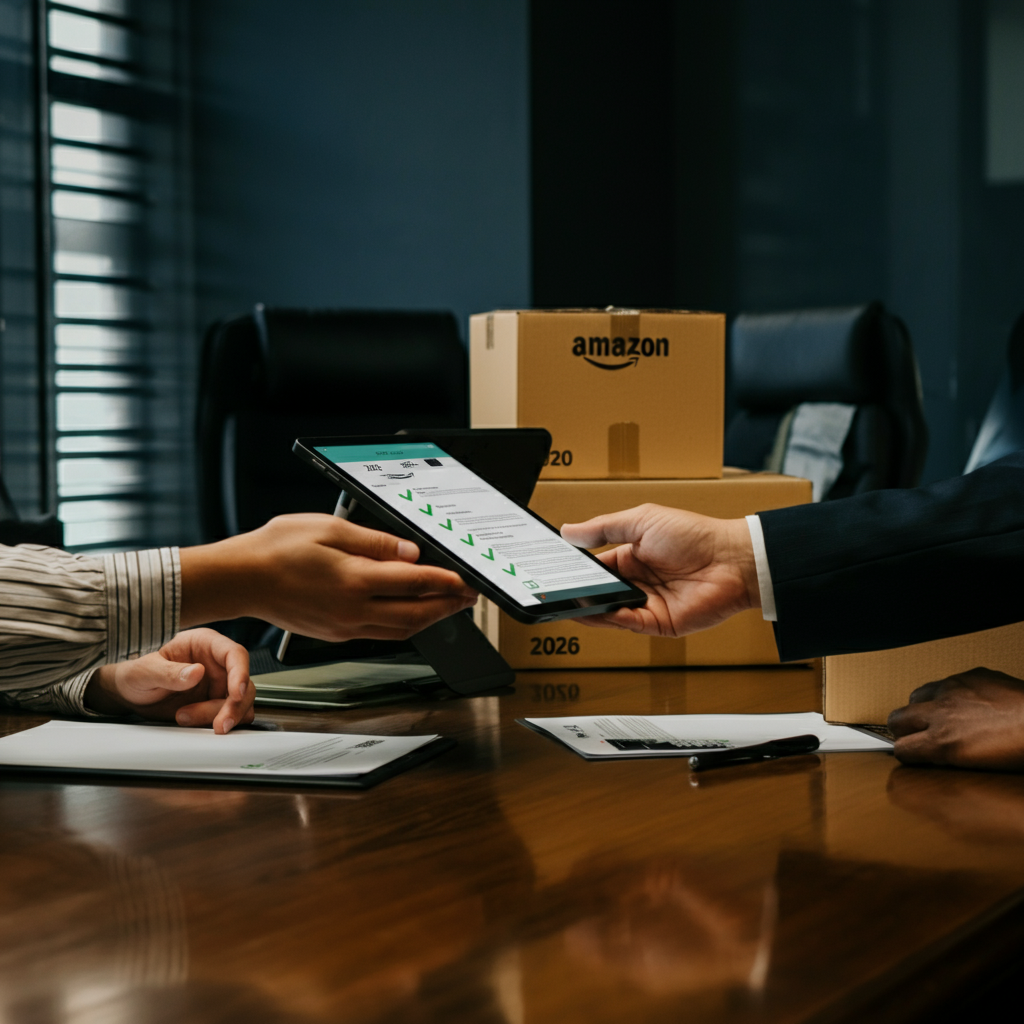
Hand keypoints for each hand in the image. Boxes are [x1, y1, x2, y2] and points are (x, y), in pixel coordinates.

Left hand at [85, 628, 254, 732]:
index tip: (235, 693)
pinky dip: (217, 723)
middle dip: (233, 706)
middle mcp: (216, 664)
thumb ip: (169, 672)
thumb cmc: (135, 674)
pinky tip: (193, 723)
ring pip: (239, 703)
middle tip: (218, 724)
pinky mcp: (215, 704)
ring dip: (219, 716)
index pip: (234, 654)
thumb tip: (197, 672)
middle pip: (243, 683)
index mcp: (204, 644)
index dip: (240, 673)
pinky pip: (229, 716)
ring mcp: (218, 685)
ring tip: (184, 718)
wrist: (129, 694)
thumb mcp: (145, 671)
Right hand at [179, 513, 477, 641]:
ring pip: (401, 630)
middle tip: (469, 598)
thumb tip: (409, 552)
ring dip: (429, 620)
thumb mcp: (329, 529)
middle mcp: (353, 610)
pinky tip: (410, 615)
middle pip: (416, 614)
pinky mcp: (335, 633)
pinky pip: (381, 634)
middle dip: (448, 606)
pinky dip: (404, 626)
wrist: (241, 580)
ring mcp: (344, 627)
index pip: (415, 583)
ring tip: (448, 607)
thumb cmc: (276, 550)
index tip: (466, 580)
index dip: (447, 582)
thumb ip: (374, 543)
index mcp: (355, 581)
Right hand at [560, 505, 759, 635]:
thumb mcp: (641, 521)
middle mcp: (639, 582)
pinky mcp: (660, 623)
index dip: (575, 570)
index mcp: (632, 556)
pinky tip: (594, 612)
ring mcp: (648, 604)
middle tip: (551, 589)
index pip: (596, 567)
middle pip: (600, 591)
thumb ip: (603, 528)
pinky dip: (610, 619)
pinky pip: (628, 623)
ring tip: (565, 603)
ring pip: (610, 611)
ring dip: (589, 607)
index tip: (552, 570)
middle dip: (578, 591)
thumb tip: (568, 530)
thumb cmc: (694, 535)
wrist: (731, 560)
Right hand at [887, 668, 1023, 769]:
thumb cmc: (1022, 749)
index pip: (901, 748)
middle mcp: (941, 712)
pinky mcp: (970, 675)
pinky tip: (968, 703)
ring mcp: (954, 689)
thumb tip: (931, 753)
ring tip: (939, 716)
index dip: (906, 753)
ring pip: (916, 695)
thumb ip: (947, 756)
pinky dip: (951, 693)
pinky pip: (947, 682)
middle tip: (914, 735)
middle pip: (896, 718)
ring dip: (922, 706)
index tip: (912, 755)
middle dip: (902, 729)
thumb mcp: (978, 765)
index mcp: (943, 742)